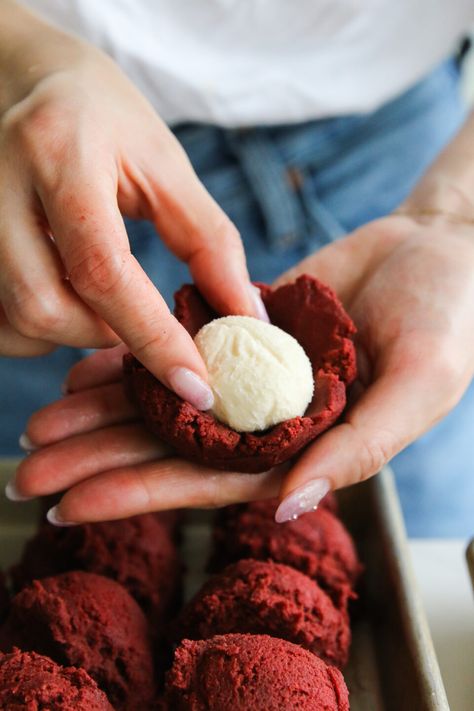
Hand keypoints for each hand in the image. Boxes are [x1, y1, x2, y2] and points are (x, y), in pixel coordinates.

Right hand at [0, 3, 264, 407]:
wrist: (24, 78)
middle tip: (143, 325)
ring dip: (70, 336)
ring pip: (14, 322)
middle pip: (44, 307)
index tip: (196, 386)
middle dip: (104, 337)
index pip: (102, 267)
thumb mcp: (164, 164)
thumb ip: (208, 242)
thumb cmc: (102, 117)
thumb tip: (246, 317)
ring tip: (104, 305)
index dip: (152, 337)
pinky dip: (37, 329)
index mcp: (59, 154)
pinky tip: (67, 299)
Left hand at [9, 215, 473, 522]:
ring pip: (166, 397)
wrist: (441, 248)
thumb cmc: (450, 320)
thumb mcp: (419, 386)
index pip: (211, 480)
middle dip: (101, 458)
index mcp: (306, 446)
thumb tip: (285, 507)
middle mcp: (270, 417)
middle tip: (29, 468)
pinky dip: (137, 353)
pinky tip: (88, 366)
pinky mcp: (245, 326)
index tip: (73, 503)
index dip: (141, 493)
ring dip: (106, 409)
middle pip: (172, 446)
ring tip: (42, 422)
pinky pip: (180, 341)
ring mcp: (253, 371)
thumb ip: (357, 448)